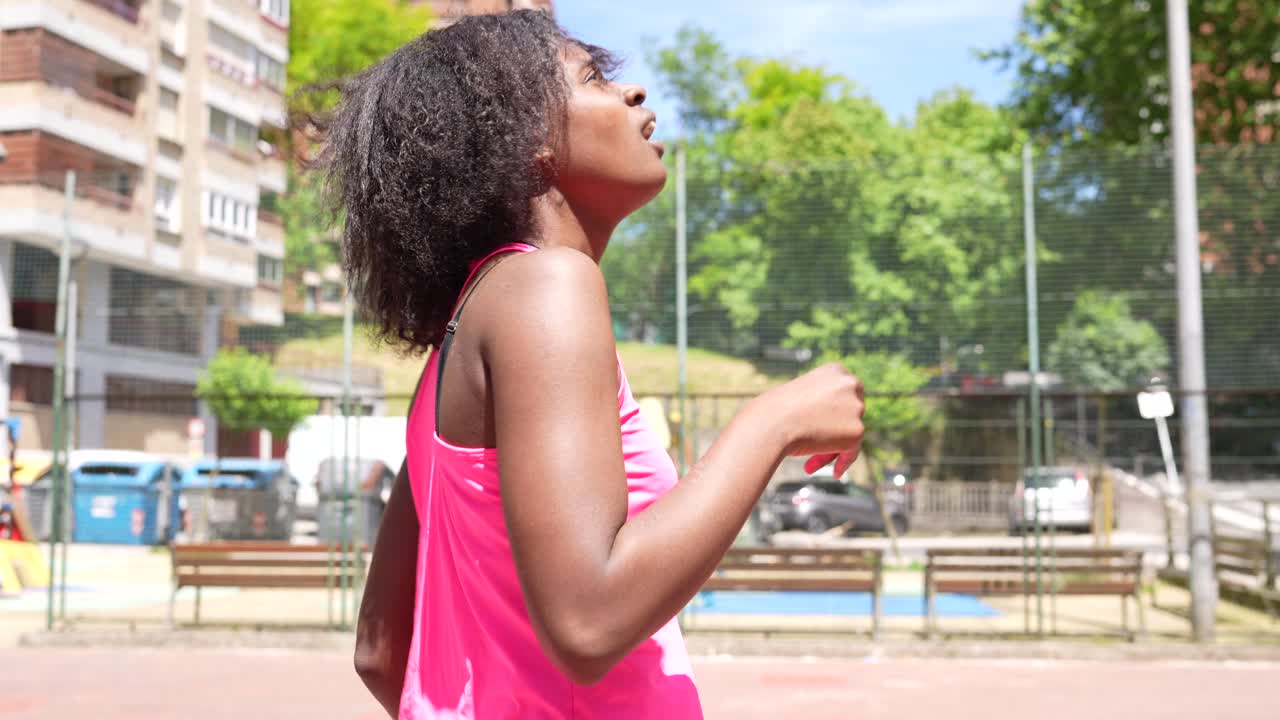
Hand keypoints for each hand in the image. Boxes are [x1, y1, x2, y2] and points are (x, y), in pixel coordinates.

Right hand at [758, 363, 864, 477]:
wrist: (771, 423)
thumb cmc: (776, 412)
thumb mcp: (801, 398)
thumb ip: (821, 405)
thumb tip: (837, 423)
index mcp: (836, 371)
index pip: (843, 396)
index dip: (832, 416)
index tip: (819, 429)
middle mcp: (851, 384)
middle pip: (849, 415)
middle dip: (833, 434)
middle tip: (813, 448)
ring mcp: (856, 407)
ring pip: (849, 434)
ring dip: (830, 449)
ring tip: (809, 464)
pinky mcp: (857, 430)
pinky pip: (852, 451)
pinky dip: (843, 461)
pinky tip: (834, 473)